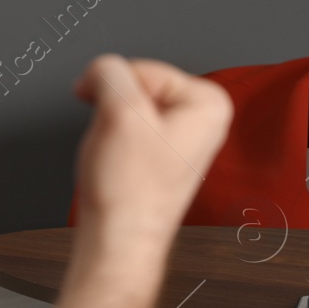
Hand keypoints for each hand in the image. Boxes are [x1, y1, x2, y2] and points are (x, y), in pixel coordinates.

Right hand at [71, 56, 232, 248]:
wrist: (118, 239)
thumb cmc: (129, 192)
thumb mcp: (118, 112)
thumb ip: (109, 72)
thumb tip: (100, 70)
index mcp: (208, 103)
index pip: (142, 68)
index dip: (115, 90)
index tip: (109, 117)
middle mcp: (203, 120)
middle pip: (137, 86)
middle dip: (114, 109)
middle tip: (115, 142)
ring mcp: (182, 140)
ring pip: (127, 107)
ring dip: (110, 126)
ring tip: (116, 157)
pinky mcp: (162, 155)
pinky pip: (127, 129)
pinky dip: (112, 141)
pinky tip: (115, 164)